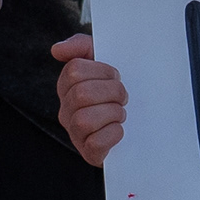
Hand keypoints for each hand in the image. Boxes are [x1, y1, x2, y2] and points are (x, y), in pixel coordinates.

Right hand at [52, 33, 126, 166]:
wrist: (142, 122)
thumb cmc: (117, 88)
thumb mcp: (103, 59)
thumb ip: (81, 46)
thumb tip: (57, 50)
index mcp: (67, 86)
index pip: (75, 70)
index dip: (102, 71)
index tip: (115, 76)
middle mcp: (66, 110)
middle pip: (82, 94)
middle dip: (111, 92)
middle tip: (123, 97)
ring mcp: (75, 133)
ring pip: (85, 120)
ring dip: (112, 114)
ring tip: (120, 114)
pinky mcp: (89, 153)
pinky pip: (95, 144)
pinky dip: (112, 135)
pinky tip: (119, 130)